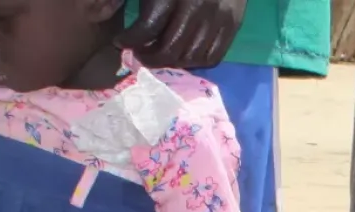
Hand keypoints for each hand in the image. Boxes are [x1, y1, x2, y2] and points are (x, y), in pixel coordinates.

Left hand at [119, 0, 247, 69]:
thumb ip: (146, 0)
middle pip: (170, 48)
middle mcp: (197, 4)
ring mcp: (218, 16)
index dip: (131, 40)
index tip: (120, 41)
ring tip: (160, 54)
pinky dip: (195, 61)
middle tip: (140, 53)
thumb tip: (133, 28)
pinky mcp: (234, 24)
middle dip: (150, 57)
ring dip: (172, 62)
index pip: (148, 27)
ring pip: (191, 57)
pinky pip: (213, 56)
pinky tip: (184, 54)